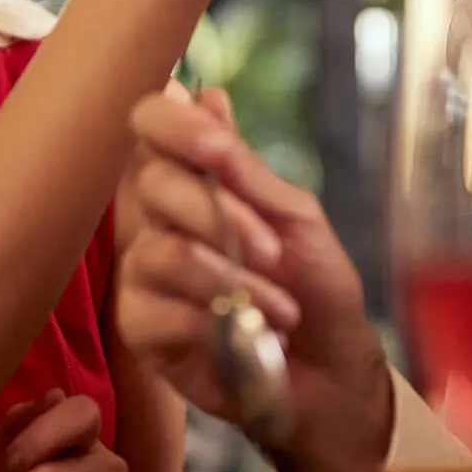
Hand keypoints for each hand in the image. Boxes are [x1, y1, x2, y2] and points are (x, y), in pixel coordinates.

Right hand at [114, 87, 394, 471]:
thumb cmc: (318, 291)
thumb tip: (205, 95)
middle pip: (150, 183)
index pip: (149, 125)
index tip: (217, 150)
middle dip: (219, 214)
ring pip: (158, 251)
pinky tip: (249, 335)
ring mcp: (142, 271)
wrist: (332, 376)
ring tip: (280, 306)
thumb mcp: (296, 219)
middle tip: (275, 251)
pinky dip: (214, 320)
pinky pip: (158, 308)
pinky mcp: (139, 326)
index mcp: (193, 178)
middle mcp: (156, 217)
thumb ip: (244, 168)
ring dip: (231, 278)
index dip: (172, 126)